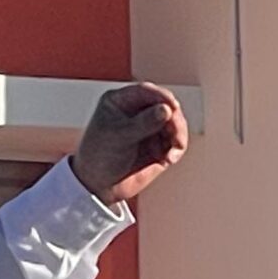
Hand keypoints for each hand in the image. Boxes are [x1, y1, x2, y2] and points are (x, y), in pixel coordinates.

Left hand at [72, 83, 189, 203]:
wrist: (99, 186)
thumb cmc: (99, 157)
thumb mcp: (119, 136)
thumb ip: (144, 123)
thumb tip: (168, 110)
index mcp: (121, 102)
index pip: (145, 92)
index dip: (161, 97)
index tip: (172, 106)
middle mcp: (137, 112)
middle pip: (165, 106)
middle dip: (174, 119)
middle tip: (176, 134)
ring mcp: (149, 129)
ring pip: (174, 124)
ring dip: (179, 134)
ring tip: (175, 149)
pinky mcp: (159, 146)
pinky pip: (176, 142)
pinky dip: (177, 148)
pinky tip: (170, 159)